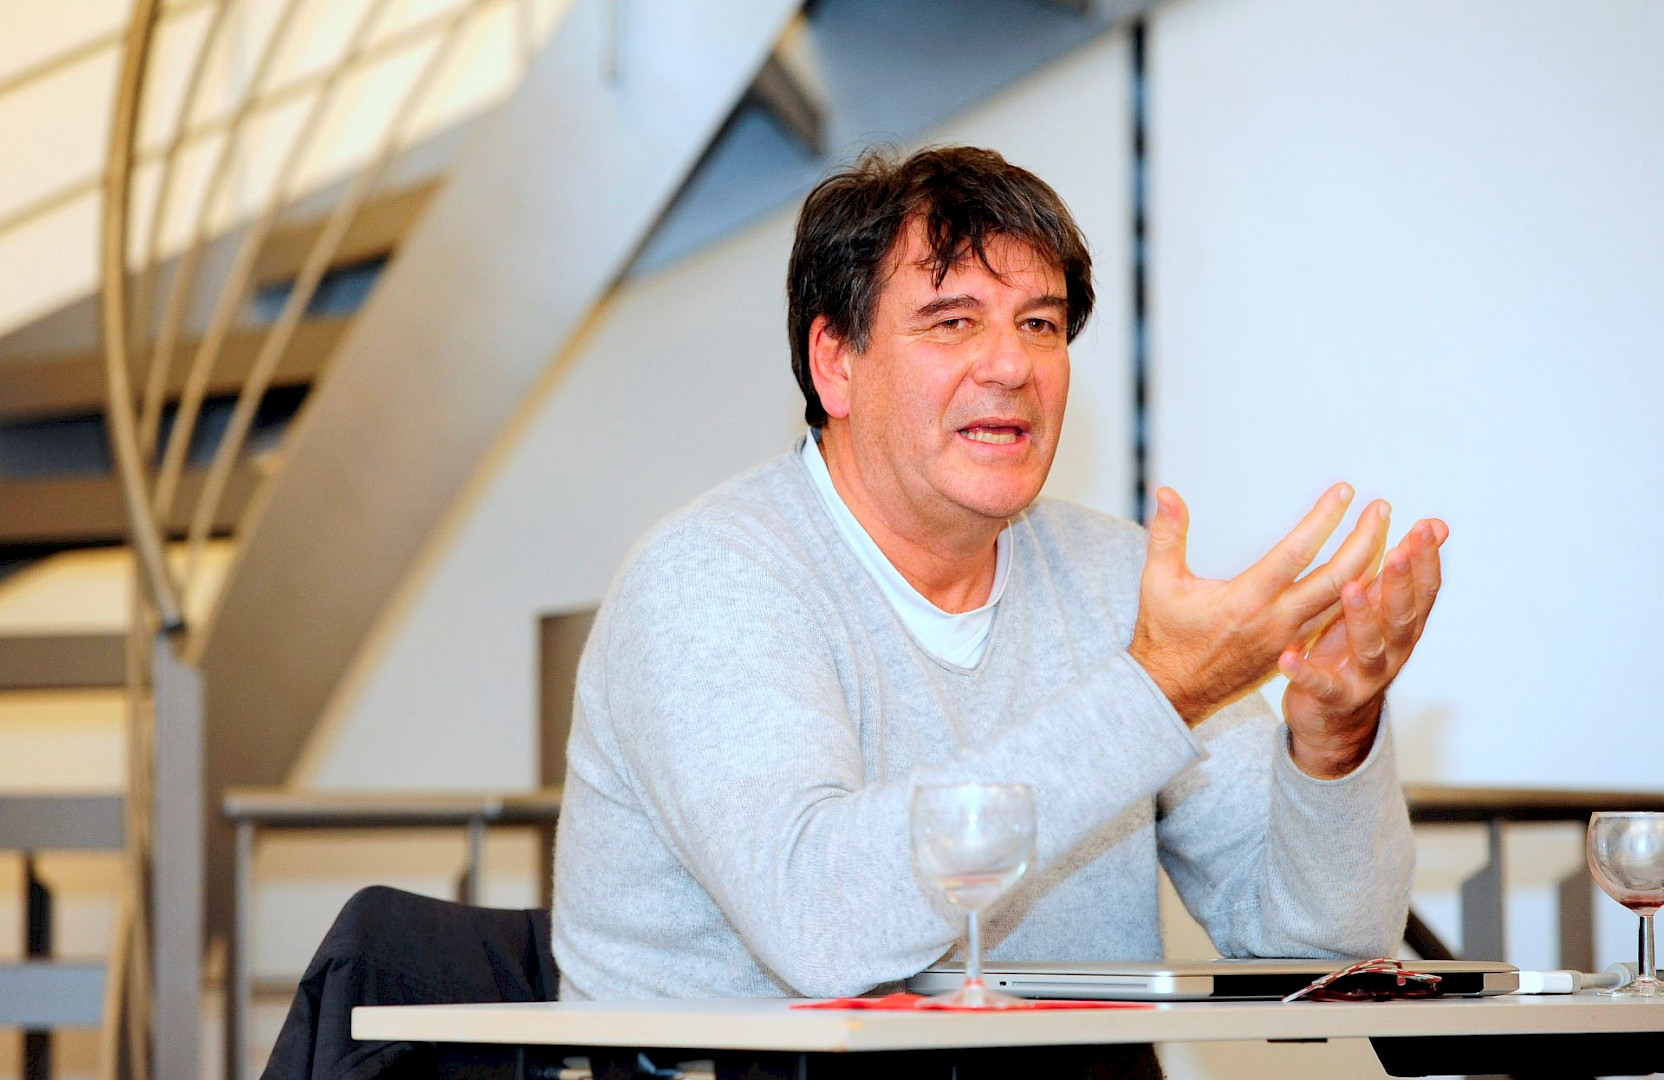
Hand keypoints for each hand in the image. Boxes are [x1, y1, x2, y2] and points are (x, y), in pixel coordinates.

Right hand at [1130, 484, 1390, 726]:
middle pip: (1336, 578)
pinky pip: (1336, 620)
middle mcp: (1275, 622)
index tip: (1345, 491)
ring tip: (1386, 533)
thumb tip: (1165, 492)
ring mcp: (1289, 640)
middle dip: (1365, 540)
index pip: (1296, 554)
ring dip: (1370, 566)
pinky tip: (1372, 574)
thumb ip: (1166, 535)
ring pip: (1344, 601)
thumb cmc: (1165, 635)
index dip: (1323, 520)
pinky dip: (1358, 595)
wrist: (1173, 693)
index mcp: (1245, 601)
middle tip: (1382, 508)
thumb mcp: (1158, 583)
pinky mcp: (1293, 651)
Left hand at [1280, 518, 1447, 777]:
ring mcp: (1364, 677)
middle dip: (1401, 583)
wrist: (1336, 719)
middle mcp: (1392, 652)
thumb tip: (1435, 526)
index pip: (1423, 591)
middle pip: (1402, 616)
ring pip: (1370, 647)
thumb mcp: (1380, 609)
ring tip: (1350, 588)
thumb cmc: (1354, 650)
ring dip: (1362, 618)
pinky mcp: (1333, 697)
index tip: (1426, 527)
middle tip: (1398, 551)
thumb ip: (1400, 573)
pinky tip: (1288, 656)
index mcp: (1403, 627)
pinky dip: (1305, 672)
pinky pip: (1320, 685)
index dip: (1427, 561)